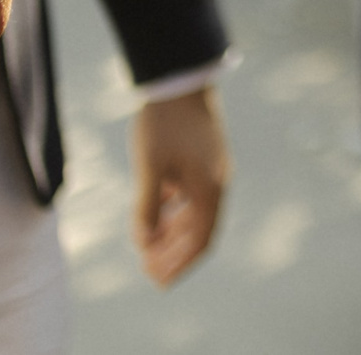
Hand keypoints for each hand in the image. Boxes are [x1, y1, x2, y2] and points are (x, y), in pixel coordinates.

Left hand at [133, 86, 228, 286]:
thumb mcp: (150, 168)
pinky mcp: (205, 159)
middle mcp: (217, 183)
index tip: (158, 281)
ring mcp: (213, 170)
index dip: (179, 264)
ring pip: (196, 213)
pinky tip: (156, 214)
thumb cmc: (163, 123)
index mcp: (210, 189)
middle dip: (174, 254)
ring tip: (149, 248)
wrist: (179, 79)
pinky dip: (176, 211)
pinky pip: (193, 195)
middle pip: (199, 231)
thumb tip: (143, 244)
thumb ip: (147, 207)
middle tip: (149, 272)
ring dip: (174, 233)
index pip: (200, 241)